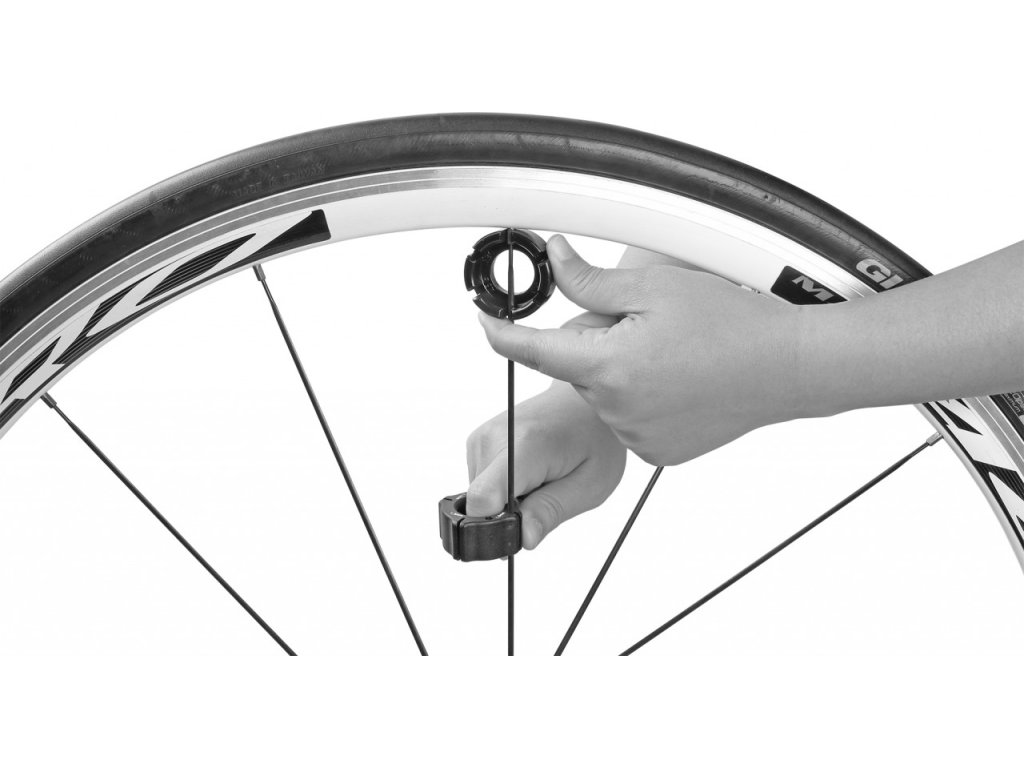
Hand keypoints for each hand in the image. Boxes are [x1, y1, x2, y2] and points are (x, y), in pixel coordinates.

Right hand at [465, 378, 626, 548]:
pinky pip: (482, 482)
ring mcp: (483, 435)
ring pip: (479, 496)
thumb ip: (552, 511)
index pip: (482, 498)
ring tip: (541, 477)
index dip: (497, 527)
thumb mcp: (590, 484)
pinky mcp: (478, 439)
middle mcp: (495, 437)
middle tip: (546, 493)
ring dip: (508, 499)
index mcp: (525, 446)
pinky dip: (503, 486)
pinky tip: (529, 470)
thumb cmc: (596, 439)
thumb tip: (524, 538)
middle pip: (481, 504)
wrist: (584, 401)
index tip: (523, 526)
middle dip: (510, 513)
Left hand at [479, 235, 803, 465]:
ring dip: (623, 369)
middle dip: (599, 340)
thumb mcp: (655, 288)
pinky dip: (643, 397)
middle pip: (579, 365)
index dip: (503, 333)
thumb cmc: (732, 324)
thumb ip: (591, 279)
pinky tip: (680, 382)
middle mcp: (617, 409)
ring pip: (604, 391)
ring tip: (674, 354)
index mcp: (610, 366)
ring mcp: (638, 436)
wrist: (788, 369)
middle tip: (649, 324)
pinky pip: (628, 416)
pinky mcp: (658, 452)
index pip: (535, 350)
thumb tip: (554, 259)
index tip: (485, 322)